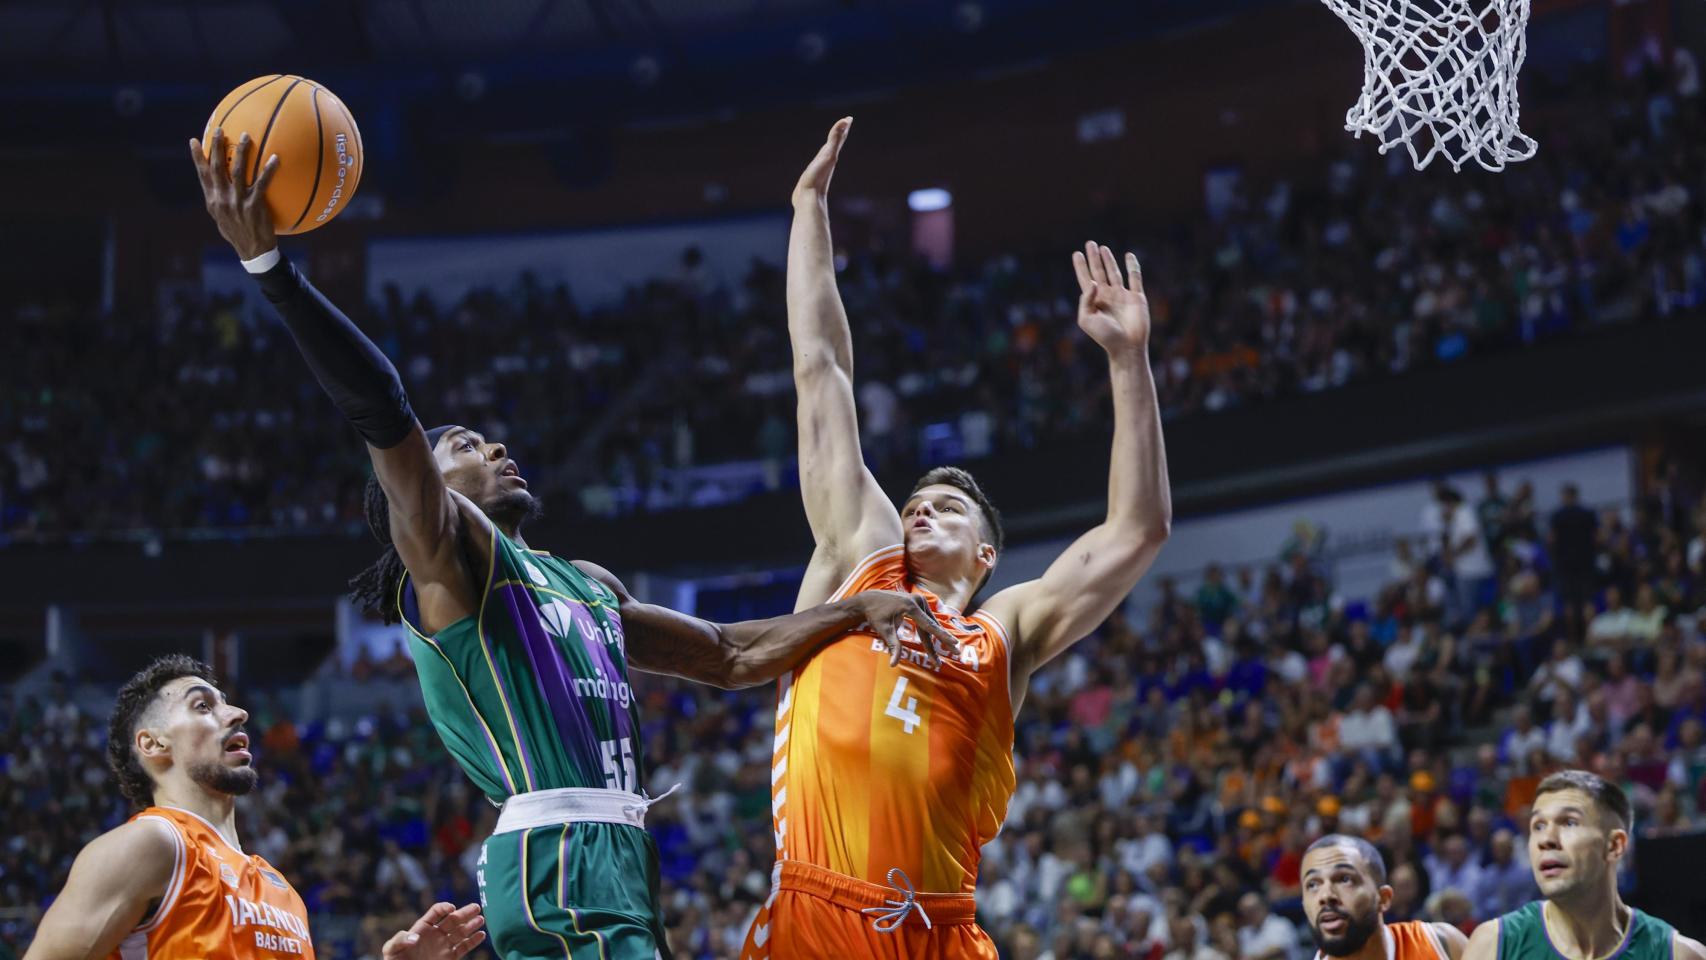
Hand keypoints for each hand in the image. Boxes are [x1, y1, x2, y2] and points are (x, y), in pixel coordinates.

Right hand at [189, 127, 279, 260]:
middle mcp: (222, 198)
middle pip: (217, 167)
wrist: (252, 251)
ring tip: (246, 136)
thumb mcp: (223, 218)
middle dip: (216, 146)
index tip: (194, 140)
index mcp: (213, 200)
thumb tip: (219, 185)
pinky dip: (269, 169)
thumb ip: (220, 200)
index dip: (197, 157)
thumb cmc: (239, 233)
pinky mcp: (254, 205)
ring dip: (241, 152)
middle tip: (220, 130)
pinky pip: (262, 183)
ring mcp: (237, 201)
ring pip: (238, 171)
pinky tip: (275, 158)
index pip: (202, 174)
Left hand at [381, 902, 484, 959]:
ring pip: (461, 932)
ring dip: (471, 925)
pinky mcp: (450, 958)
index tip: (452, 909)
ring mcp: (444, 946)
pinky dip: (473, 941)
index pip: (436, 912)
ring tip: (481, 919)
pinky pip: (464, 948)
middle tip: (476, 907)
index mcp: (422, 928)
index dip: (444, 908)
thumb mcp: (391, 950)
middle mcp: (435, 934)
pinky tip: (481, 935)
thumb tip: (414, 936)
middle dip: (464, 913)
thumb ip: (399, 939)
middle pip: (452, 920)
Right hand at [792, 117, 850, 207]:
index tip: (848, 119)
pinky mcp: (812, 175)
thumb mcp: (828, 154)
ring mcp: (820, 168)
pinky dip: (819, 159)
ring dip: (830, 145)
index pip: (838, 138)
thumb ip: (835, 139)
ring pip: (827, 153)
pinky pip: (817, 163)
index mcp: (830, 155)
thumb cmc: (818, 178)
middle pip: (835, 143)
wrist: (809, 199)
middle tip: (845, 123)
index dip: (842, 128)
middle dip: (840, 133)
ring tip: (832, 140)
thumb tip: (844, 122)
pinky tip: (819, 161)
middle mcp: (827, 160)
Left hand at [844, 590, 960, 668]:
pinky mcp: (918, 601)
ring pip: (931, 622)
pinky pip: (928, 617)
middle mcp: (918, 601)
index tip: (954, 644)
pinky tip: (940, 637)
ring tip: (950, 648)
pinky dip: (932, 628)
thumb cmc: (875, 616)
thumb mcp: (883, 631)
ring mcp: (919, 599)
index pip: (929, 626)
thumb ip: (893, 646)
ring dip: (938, 636)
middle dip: (943, 640)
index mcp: (910, 607)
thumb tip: (893, 664)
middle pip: (932, 626)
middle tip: (956, 652)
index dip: (942, 637)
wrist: (869, 600)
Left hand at [1071, 242, 1150, 353]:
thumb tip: (1093, 283)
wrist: (1126, 347)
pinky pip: (1135, 277)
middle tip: (1090, 243)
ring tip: (1102, 247)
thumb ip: (1086, 300)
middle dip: (1094, 258)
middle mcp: (1107, 296)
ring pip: (1114, 272)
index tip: (1076, 254)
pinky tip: (1128, 256)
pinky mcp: (1136, 297)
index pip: (1085, 279)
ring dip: (1108, 260)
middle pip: (1099, 272)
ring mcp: (1122, 296)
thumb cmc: (1105, 337)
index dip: (1081, 267)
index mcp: (1094, 302)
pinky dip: (1132, 266)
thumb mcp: (1086, 319)